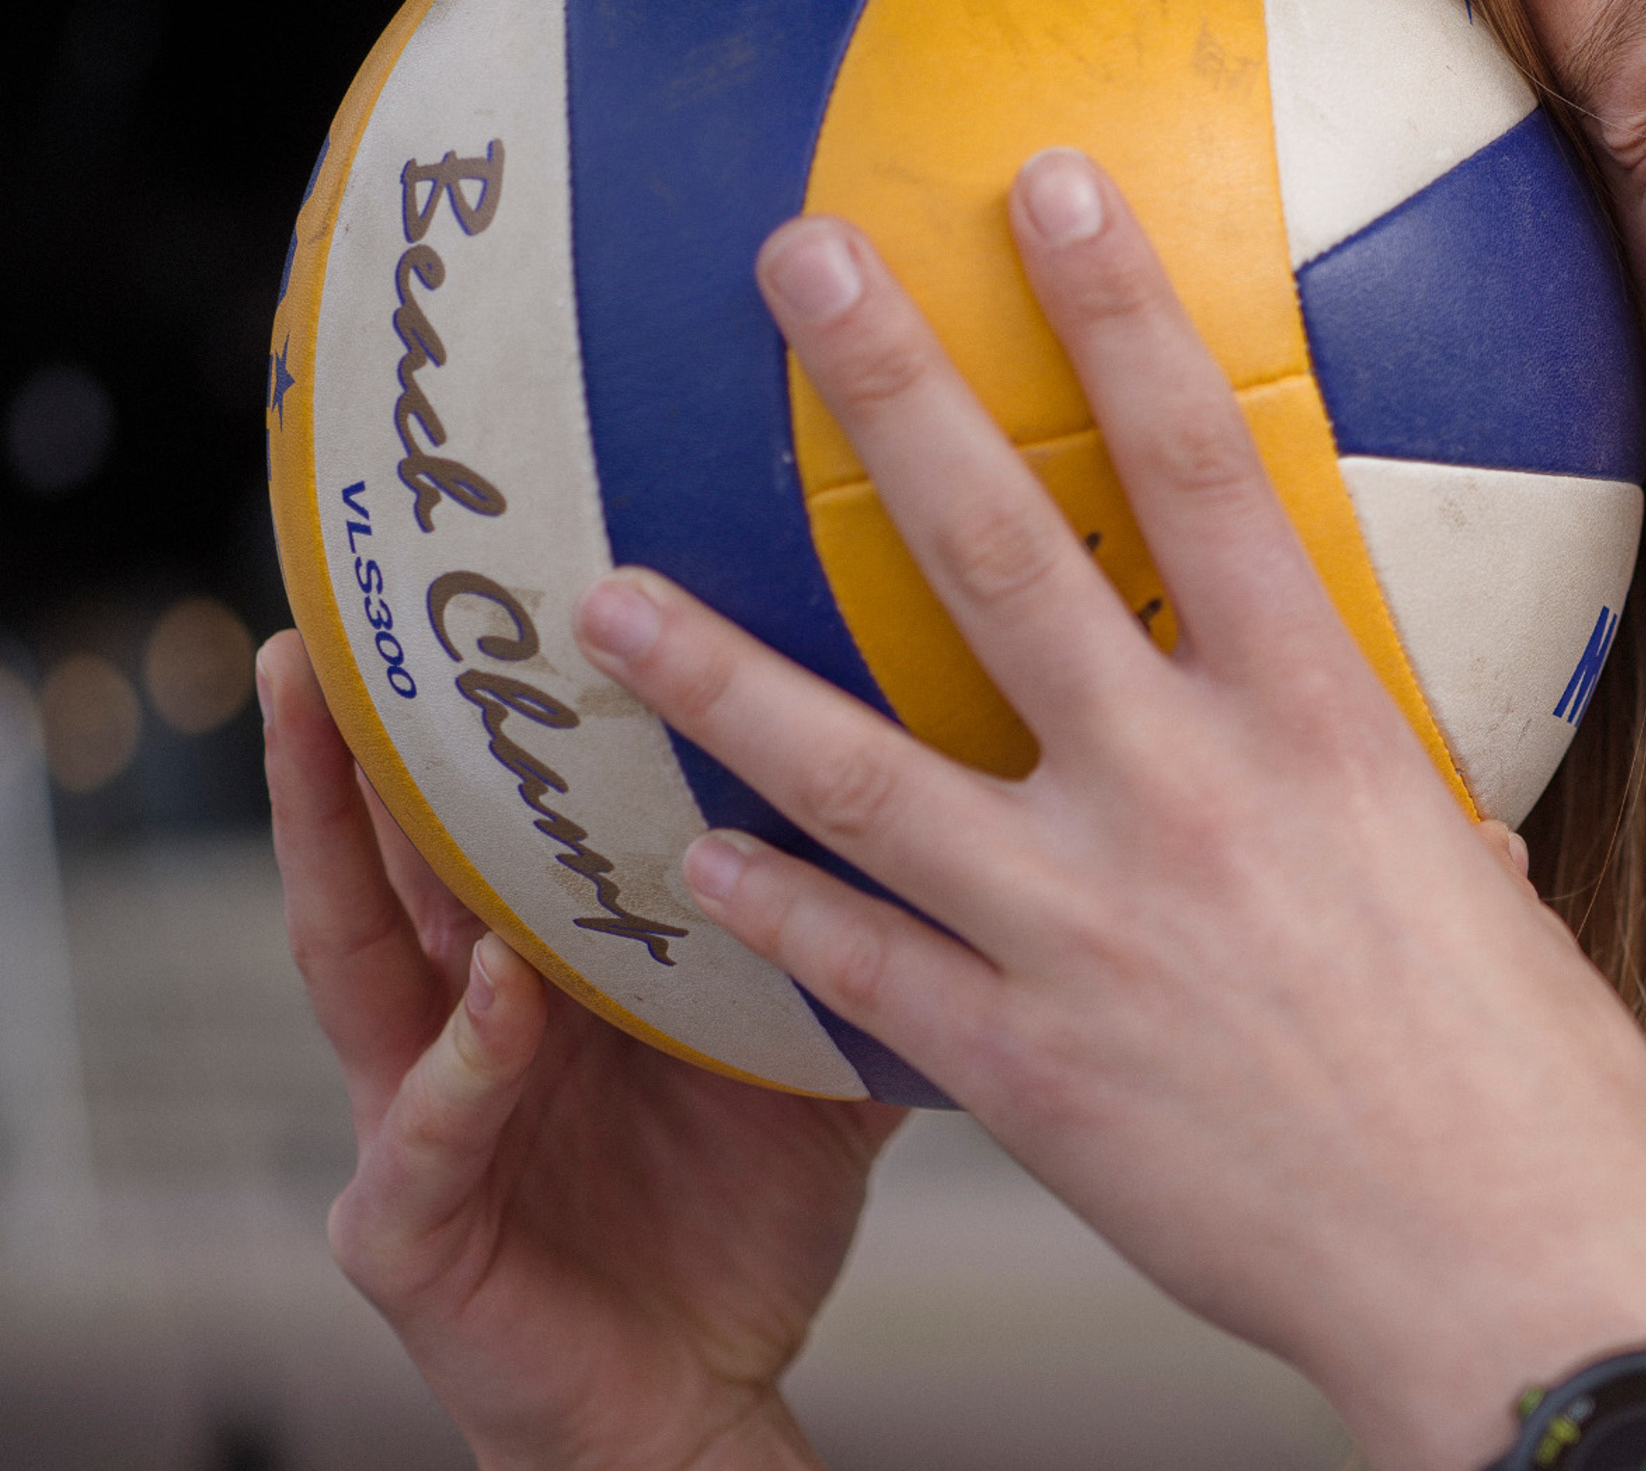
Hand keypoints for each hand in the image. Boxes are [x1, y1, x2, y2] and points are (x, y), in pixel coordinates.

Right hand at [263, 631, 902, 1470]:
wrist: (699, 1394)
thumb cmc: (737, 1217)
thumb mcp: (801, 1048)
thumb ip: (852, 932)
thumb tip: (980, 802)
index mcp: (537, 969)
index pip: (481, 819)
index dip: (461, 716)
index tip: (465, 589)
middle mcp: (456, 1024)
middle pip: (387, 862)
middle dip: (345, 745)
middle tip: (334, 624)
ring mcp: (415, 1119)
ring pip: (352, 962)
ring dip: (331, 848)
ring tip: (330, 736)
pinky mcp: (411, 1228)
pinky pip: (430, 1131)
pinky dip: (466, 1062)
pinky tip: (497, 995)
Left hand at [565, 149, 1645, 1470]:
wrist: (1505, 1277)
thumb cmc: (1538, 1090)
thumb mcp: (1491, 896)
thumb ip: (1421, 817)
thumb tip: (1419, 795)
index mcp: (1324, 730)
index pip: (1209, 473)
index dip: (1123, 318)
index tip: (1050, 189)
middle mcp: (1187, 797)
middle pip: (1002, 558)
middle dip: (890, 395)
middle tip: (794, 267)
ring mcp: (1086, 929)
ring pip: (859, 770)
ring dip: (719, 672)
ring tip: (601, 599)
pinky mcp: (1023, 1065)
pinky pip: (860, 968)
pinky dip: (766, 911)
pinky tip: (682, 863)